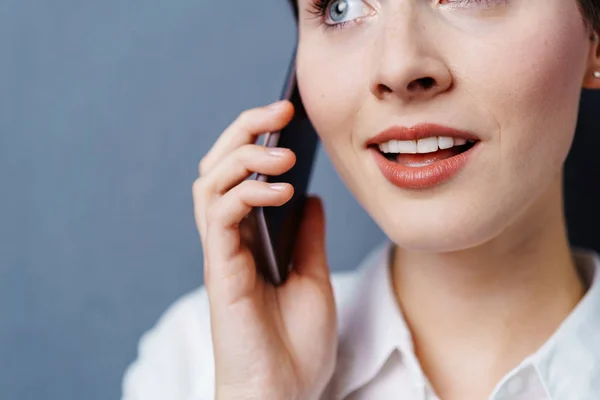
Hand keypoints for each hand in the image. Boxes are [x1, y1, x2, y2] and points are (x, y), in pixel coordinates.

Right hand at [192, 100, 337, 399]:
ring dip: (243, 154)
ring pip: (209, 181)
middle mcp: (230, 239)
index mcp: (251, 238)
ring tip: (283, 149)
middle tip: (280, 107)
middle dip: (243, 128)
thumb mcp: (314, 277)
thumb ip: (307, 236)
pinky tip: (280, 189)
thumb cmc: (296, 346)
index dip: (258, 137)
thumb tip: (310, 197)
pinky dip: (245, 192)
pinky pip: (220, 215)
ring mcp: (222, 252)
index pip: (240, 173)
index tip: (290, 113)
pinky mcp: (220, 270)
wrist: (284, 393)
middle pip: (217, 166)